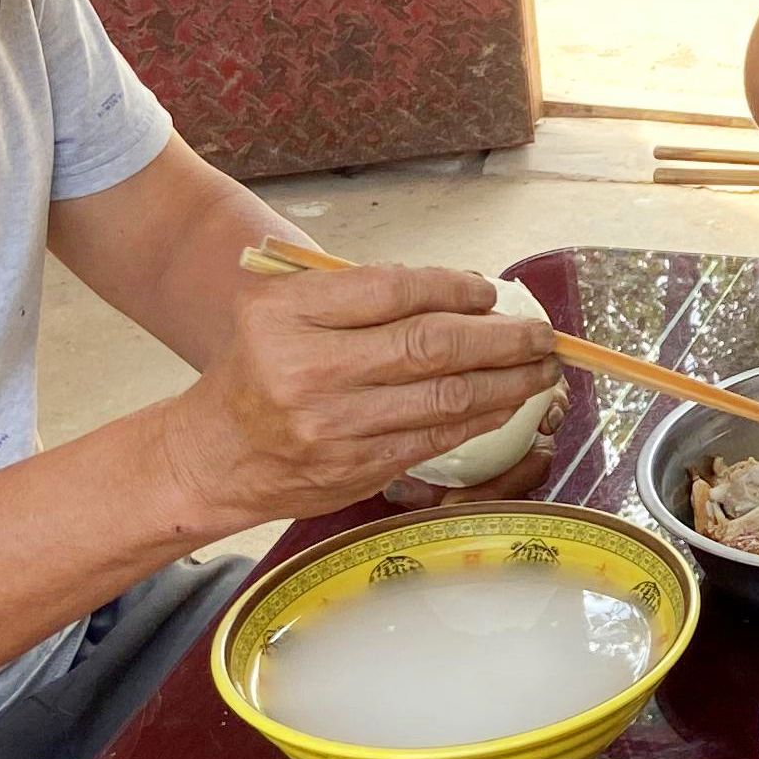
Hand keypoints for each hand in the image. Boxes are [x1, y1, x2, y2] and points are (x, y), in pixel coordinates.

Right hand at [159, 261, 561, 529]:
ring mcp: (333, 426)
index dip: (453, 288)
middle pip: (429, 345)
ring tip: (541, 368)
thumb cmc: (259, 371)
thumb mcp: (281, 312)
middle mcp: (307, 370)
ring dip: (507, 382)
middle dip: (501, 338)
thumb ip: (355, 297)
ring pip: (444, 398)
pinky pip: (436, 439)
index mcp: (286, 316)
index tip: (488, 291)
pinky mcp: (355, 470)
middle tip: (542, 334)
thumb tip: (460, 294)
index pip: (392, 290)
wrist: (215, 456)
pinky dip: (480, 418)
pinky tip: (505, 403)